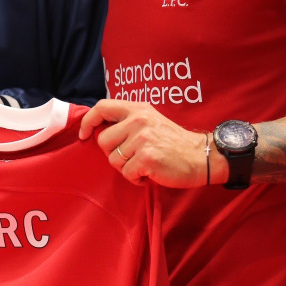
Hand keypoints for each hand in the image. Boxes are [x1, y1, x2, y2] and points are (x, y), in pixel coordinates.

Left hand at [79, 100, 210, 187]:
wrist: (202, 156)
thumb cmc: (174, 142)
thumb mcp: (151, 120)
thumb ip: (128, 121)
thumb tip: (98, 128)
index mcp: (137, 109)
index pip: (102, 107)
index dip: (88, 121)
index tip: (84, 134)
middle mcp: (138, 120)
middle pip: (103, 140)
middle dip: (112, 153)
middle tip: (131, 157)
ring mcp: (143, 139)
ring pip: (113, 159)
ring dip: (126, 168)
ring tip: (144, 165)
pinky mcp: (147, 158)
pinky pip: (126, 173)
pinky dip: (136, 178)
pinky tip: (149, 173)